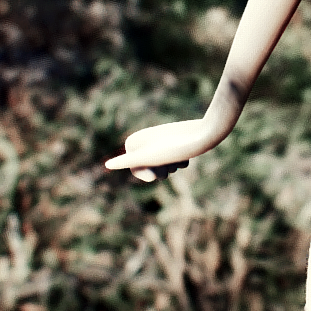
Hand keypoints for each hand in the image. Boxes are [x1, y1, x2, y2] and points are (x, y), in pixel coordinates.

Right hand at [104, 117, 224, 181]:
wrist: (204, 135)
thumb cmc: (175, 147)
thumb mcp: (150, 157)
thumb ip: (128, 160)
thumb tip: (107, 165)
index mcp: (134, 141)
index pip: (135, 170)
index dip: (146, 174)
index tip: (155, 174)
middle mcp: (146, 140)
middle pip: (149, 169)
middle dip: (160, 171)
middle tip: (170, 164)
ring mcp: (161, 142)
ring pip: (162, 167)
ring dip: (171, 168)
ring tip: (179, 159)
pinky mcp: (175, 144)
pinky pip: (173, 161)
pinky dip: (179, 163)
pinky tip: (185, 157)